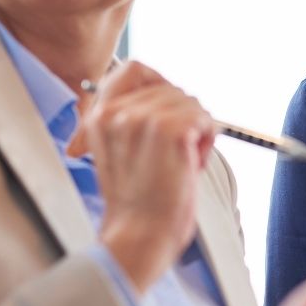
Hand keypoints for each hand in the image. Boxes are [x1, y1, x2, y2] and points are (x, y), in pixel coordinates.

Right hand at [83, 61, 215, 293]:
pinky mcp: (171, 131)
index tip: (167, 110)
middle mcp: (118, 112)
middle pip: (171, 87)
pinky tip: (191, 164)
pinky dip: (207, 140)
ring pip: (191, 102)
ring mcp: (144, 119)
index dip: (158, 83)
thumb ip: (128, 119)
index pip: (134, 69)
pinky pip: (205, 118)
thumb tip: (160, 95)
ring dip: (195, 131)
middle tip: (175, 153)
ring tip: (180, 162)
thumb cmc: (135, 203)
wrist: (139, 236)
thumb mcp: (116, 152)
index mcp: (99, 116)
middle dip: (181, 117)